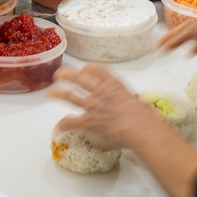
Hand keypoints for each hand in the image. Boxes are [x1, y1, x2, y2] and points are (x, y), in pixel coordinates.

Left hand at [48, 65, 171, 149]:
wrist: (139, 128)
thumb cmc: (145, 117)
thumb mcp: (141, 103)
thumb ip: (136, 103)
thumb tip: (142, 108)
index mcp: (114, 84)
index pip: (98, 70)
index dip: (88, 68)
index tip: (84, 69)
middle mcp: (100, 91)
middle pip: (79, 78)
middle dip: (67, 75)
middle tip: (59, 74)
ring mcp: (92, 105)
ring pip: (70, 95)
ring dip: (58, 93)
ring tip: (50, 93)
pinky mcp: (87, 121)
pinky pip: (70, 121)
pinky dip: (63, 124)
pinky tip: (58, 126)